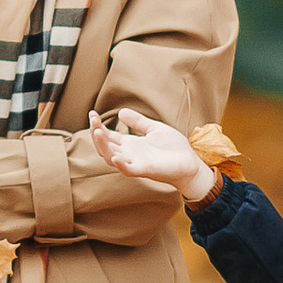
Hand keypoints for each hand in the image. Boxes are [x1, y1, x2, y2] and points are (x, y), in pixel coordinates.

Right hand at [89, 107, 217, 205]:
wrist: (191, 163)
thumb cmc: (173, 148)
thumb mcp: (154, 129)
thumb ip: (138, 122)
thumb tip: (120, 112)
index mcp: (130, 144)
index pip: (107, 136)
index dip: (97, 126)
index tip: (91, 113)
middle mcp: (129, 154)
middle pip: (105, 146)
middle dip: (96, 133)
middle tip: (92, 119)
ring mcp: (136, 163)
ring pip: (111, 157)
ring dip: (103, 146)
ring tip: (97, 132)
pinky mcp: (146, 170)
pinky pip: (128, 170)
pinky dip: (120, 165)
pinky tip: (115, 156)